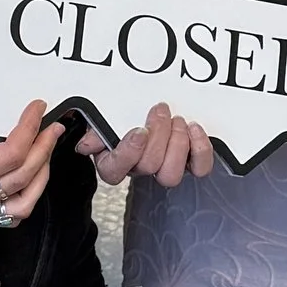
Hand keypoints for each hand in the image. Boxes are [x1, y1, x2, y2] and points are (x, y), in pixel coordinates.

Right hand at [0, 101, 63, 228]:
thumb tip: (24, 114)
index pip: (11, 154)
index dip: (30, 128)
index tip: (38, 108)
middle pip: (22, 177)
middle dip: (43, 148)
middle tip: (52, 126)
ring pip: (24, 204)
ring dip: (41, 175)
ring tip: (46, 150)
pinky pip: (11, 214)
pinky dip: (28, 194)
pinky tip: (33, 174)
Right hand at [76, 103, 215, 186]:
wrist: (144, 113)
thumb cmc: (122, 118)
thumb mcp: (104, 119)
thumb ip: (94, 131)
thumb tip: (86, 144)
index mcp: (114, 162)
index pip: (115, 170)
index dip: (129, 151)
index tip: (139, 130)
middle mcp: (139, 169)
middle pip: (148, 166)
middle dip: (158, 134)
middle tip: (160, 111)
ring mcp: (164, 168)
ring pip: (171, 175)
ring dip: (178, 143)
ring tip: (177, 120)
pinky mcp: (189, 164)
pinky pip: (199, 169)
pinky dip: (201, 149)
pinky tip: (194, 129)